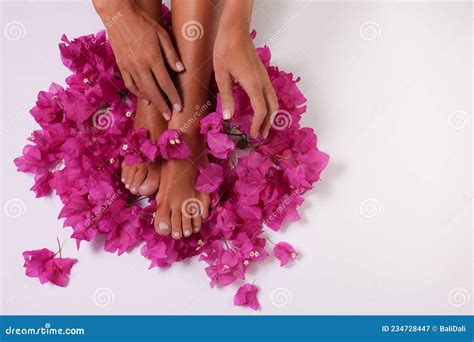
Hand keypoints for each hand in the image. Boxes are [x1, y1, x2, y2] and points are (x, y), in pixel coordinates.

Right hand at [93, 0, 183, 119]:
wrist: (118, 15)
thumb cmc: (142, 22)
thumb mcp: (162, 34)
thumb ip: (171, 53)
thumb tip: (181, 70)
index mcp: (152, 57)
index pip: (166, 82)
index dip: (173, 96)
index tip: (179, 107)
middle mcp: (140, 64)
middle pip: (153, 91)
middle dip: (162, 105)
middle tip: (169, 116)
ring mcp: (129, 66)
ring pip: (141, 89)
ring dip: (151, 101)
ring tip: (159, 109)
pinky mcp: (121, 65)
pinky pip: (129, 84)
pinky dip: (137, 93)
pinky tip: (145, 97)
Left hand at [213, 30, 277, 138]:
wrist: (235, 30)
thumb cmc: (225, 50)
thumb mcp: (221, 75)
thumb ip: (226, 97)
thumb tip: (229, 117)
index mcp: (253, 84)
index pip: (261, 110)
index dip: (257, 124)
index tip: (253, 135)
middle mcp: (262, 82)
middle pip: (272, 108)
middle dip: (268, 123)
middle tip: (260, 135)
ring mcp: (264, 77)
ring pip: (274, 100)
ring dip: (270, 115)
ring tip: (263, 126)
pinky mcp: (262, 74)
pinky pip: (270, 93)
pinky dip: (269, 105)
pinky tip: (261, 109)